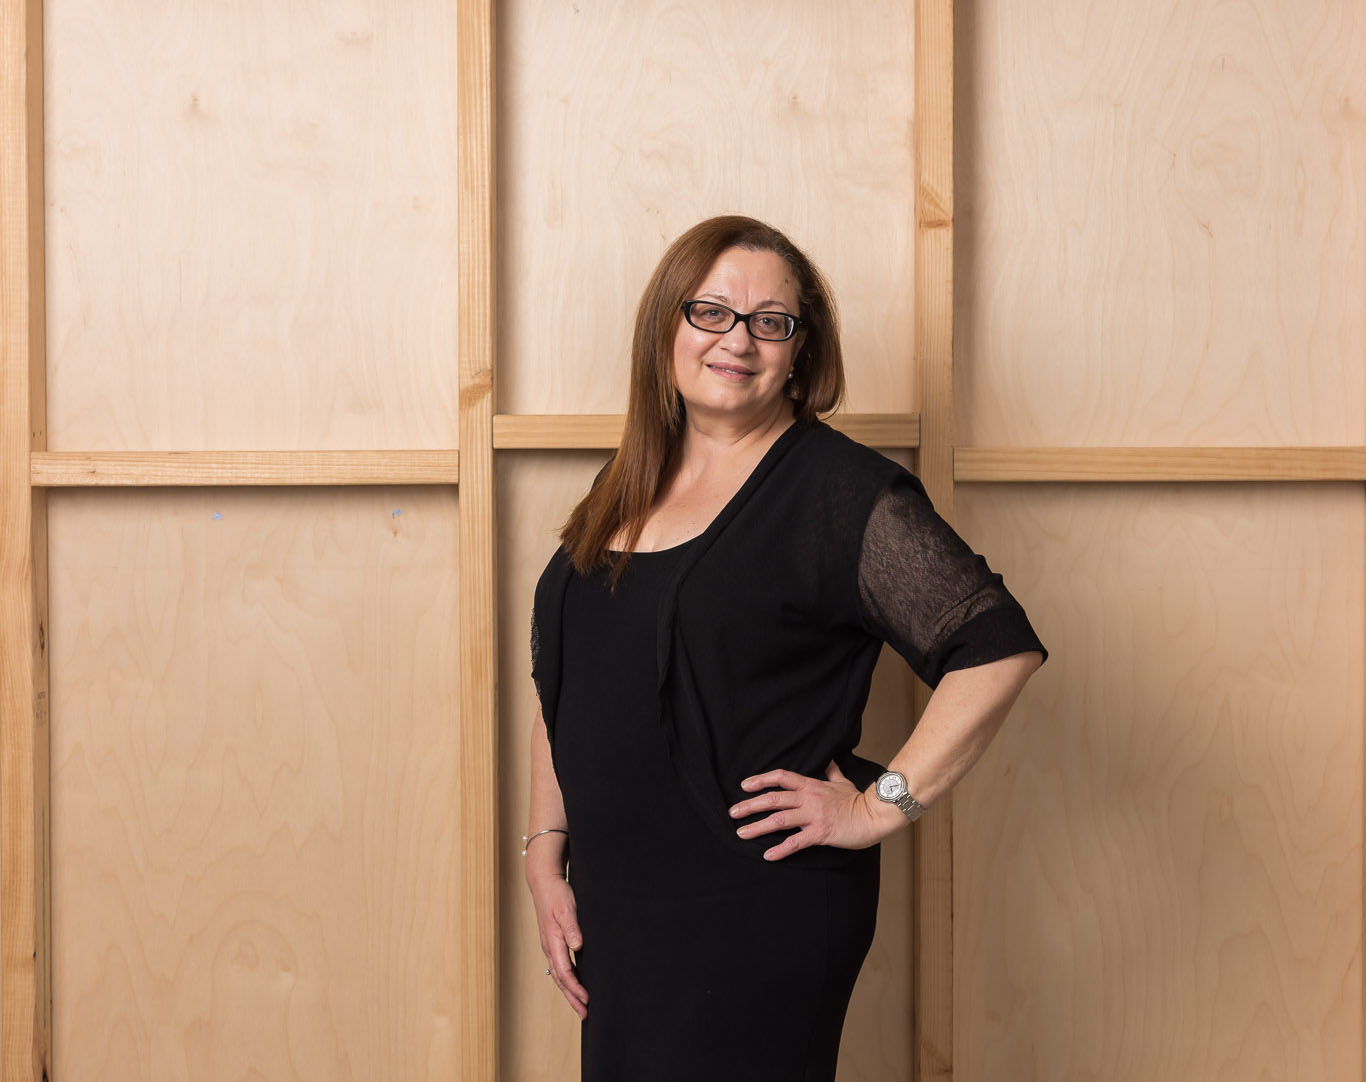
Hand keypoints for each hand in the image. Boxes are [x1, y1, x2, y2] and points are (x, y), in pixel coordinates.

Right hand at [527, 871, 588, 1018]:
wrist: (544, 883)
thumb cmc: (557, 894)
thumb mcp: (567, 908)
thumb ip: (572, 927)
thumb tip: (577, 946)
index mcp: (552, 941)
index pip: (564, 971)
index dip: (575, 987)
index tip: (587, 999)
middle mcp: (549, 947)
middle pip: (560, 979)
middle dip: (572, 998)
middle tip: (585, 1014)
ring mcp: (549, 946)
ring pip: (559, 975)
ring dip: (569, 992)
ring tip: (580, 1006)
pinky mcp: (552, 942)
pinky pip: (559, 967)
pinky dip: (567, 980)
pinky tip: (573, 984)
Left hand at [728, 759, 890, 860]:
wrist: (874, 815)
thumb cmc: (858, 800)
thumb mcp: (843, 782)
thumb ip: (832, 772)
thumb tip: (829, 760)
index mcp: (811, 785)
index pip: (781, 778)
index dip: (761, 780)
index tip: (744, 785)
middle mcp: (808, 798)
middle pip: (773, 799)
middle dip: (750, 805)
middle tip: (732, 812)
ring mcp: (813, 815)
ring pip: (779, 819)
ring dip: (758, 826)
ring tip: (741, 833)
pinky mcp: (820, 833)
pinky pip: (796, 841)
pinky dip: (781, 849)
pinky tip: (768, 855)